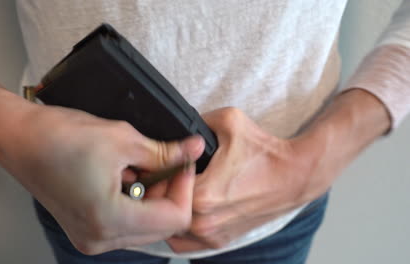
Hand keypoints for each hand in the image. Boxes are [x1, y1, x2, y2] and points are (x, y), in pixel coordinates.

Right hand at [0, 104, 204, 254]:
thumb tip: (193, 150)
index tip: (183, 162)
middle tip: (166, 162)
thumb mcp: (122, 139)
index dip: (185, 187)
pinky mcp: (86, 229)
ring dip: (153, 197)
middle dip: (170, 192)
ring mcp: (91, 237)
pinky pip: (125, 223)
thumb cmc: (58, 137)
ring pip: (145, 226)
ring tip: (141, 167)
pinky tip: (127, 176)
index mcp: (110, 220)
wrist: (18, 138)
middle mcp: (100, 239)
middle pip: (161, 226)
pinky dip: (135, 202)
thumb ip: (165, 152)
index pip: (174, 218)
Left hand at [166, 107, 330, 251]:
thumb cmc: (266, 153)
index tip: (163, 161)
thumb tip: (178, 126)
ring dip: (169, 209)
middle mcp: (204, 222)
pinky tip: (189, 206)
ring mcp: (212, 235)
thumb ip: (196, 121)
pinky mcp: (221, 241)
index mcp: (202, 195)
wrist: (294, 175)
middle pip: (163, 208)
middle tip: (168, 174)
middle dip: (160, 190)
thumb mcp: (229, 121)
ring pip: (171, 227)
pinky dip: (182, 226)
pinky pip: (186, 241)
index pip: (159, 186)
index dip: (156, 170)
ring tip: (179, 190)